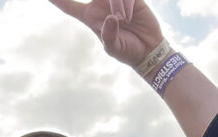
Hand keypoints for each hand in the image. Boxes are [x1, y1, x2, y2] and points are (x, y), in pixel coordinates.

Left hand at [48, 0, 163, 66]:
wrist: (148, 49)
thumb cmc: (127, 51)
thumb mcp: (114, 48)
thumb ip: (109, 36)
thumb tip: (112, 18)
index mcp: (90, 17)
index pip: (69, 5)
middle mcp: (100, 5)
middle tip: (104, 8)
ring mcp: (114, 0)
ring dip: (114, 1)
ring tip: (123, 19)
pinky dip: (125, 2)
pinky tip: (128, 15)